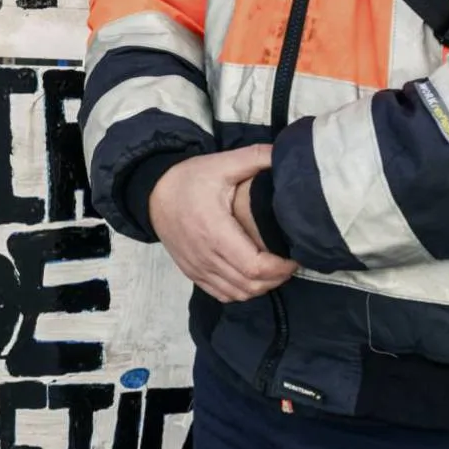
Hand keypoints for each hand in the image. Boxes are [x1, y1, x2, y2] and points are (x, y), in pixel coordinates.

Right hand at [149, 146, 297, 302]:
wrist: (154, 194)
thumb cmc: (189, 180)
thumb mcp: (221, 163)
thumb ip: (255, 157)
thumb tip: (285, 153)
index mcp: (215, 230)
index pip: (253, 266)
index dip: (279, 268)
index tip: (294, 256)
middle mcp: (205, 255)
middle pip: (249, 284)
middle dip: (276, 278)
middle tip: (290, 262)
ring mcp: (198, 267)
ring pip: (238, 293)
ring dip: (261, 287)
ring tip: (275, 269)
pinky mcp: (193, 273)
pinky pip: (222, 294)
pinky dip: (241, 291)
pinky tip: (251, 277)